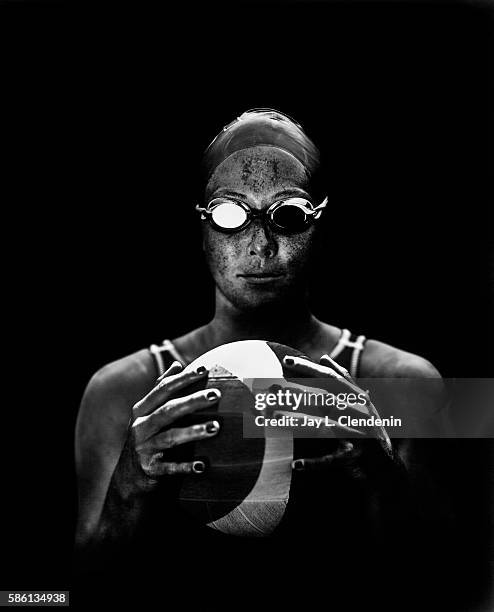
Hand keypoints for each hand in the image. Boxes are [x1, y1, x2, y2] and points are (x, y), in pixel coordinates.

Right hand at [117, 360, 220, 493]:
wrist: (127, 480)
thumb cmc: (147, 440)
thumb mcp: (148, 414)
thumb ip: (161, 390)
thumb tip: (177, 364)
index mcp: (142, 410)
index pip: (163, 389)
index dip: (183, 378)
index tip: (204, 368)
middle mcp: (140, 427)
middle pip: (169, 410)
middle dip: (193, 401)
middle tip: (216, 394)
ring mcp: (143, 449)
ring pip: (170, 437)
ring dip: (193, 431)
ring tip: (216, 427)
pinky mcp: (149, 470)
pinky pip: (170, 468)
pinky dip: (186, 466)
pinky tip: (203, 466)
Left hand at [282, 353, 393, 474]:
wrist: (389, 467)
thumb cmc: (370, 430)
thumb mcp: (360, 401)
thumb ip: (343, 379)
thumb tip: (323, 357)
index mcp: (356, 398)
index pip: (330, 378)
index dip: (309, 368)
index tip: (286, 361)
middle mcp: (357, 413)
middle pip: (321, 399)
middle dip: (296, 392)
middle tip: (271, 388)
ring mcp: (356, 435)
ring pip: (322, 426)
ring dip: (297, 421)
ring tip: (275, 416)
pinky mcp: (354, 457)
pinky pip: (331, 460)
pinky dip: (314, 463)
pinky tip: (296, 465)